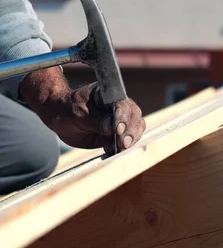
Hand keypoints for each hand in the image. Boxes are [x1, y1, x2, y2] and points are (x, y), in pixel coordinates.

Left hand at [19, 67, 145, 154]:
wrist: (62, 120)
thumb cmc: (68, 110)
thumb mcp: (77, 113)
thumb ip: (94, 119)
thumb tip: (110, 128)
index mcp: (110, 95)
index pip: (122, 105)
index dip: (123, 117)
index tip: (118, 130)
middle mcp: (120, 107)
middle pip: (134, 117)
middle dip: (130, 132)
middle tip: (123, 145)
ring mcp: (122, 120)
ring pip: (136, 129)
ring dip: (130, 141)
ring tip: (117, 150)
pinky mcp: (119, 134)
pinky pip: (127, 141)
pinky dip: (122, 148)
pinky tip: (111, 152)